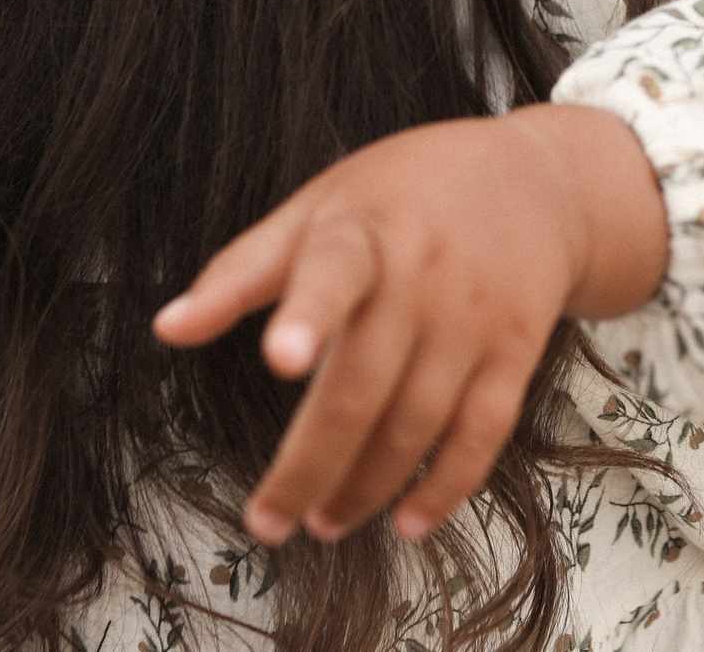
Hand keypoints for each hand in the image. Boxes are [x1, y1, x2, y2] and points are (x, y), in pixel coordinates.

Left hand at [152, 104, 665, 546]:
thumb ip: (243, 271)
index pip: (333, 273)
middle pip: (364, 387)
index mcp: (364, 232)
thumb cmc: (405, 194)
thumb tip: (167, 328)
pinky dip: (446, 487)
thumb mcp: (320, 206)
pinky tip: (407, 522)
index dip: (308, 316)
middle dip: (311, 466)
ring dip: (367, 487)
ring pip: (418, 424)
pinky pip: (483, 434)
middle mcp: (424, 277)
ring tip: (323, 522)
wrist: (536, 181)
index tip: (281, 358)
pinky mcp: (517, 352)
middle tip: (268, 522)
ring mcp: (475, 319)